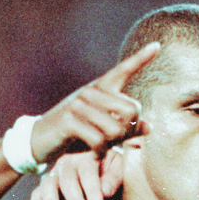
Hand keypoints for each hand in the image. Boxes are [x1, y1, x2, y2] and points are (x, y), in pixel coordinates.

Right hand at [29, 43, 158, 168]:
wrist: (40, 140)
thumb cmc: (74, 135)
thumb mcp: (101, 130)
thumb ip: (125, 128)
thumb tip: (149, 126)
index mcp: (100, 88)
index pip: (124, 70)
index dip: (141, 58)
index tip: (158, 46)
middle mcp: (91, 91)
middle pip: (132, 110)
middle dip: (129, 131)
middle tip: (117, 140)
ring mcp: (79, 104)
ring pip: (116, 128)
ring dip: (113, 144)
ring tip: (103, 147)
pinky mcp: (70, 120)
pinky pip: (99, 139)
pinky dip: (100, 151)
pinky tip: (95, 153)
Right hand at [30, 147, 124, 199]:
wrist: (104, 172)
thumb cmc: (113, 170)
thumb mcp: (119, 169)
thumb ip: (114, 178)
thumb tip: (105, 191)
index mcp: (87, 155)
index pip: (88, 172)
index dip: (92, 190)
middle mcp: (68, 162)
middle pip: (67, 179)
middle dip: (74, 199)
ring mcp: (56, 173)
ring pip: (49, 184)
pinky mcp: (48, 186)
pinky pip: (38, 193)